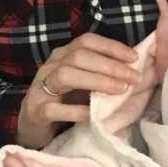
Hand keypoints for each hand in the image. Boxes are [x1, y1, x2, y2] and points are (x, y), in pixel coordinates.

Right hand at [17, 32, 139, 148]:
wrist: (33, 124)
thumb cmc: (64, 101)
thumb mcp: (83, 82)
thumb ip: (101, 73)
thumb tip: (133, 68)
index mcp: (63, 56)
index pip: (86, 42)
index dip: (111, 47)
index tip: (134, 58)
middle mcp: (50, 67)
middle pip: (79, 56)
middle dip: (110, 65)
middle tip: (134, 78)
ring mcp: (40, 89)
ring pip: (65, 75)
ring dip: (96, 81)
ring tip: (120, 90)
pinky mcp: (36, 111)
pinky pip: (54, 109)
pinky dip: (75, 111)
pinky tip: (92, 114)